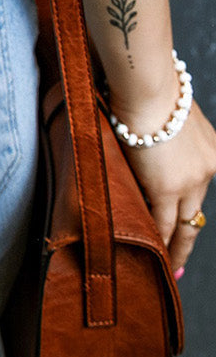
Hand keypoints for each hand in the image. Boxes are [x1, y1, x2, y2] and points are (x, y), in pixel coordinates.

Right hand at [114, 98, 215, 272]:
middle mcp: (207, 171)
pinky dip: (159, 239)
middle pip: (197, 214)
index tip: (186, 222)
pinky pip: (163, 223)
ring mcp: (190, 183)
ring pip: (184, 225)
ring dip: (173, 247)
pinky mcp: (167, 189)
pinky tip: (151, 251)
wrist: (148, 88)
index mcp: (211, 151)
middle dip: (187, 240)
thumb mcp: (171, 115)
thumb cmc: (150, 89)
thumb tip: (146, 137)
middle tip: (179, 265)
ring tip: (166, 267)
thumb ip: (167, 136)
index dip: (191, 210)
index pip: (200, 189)